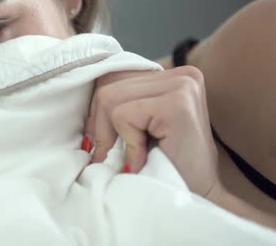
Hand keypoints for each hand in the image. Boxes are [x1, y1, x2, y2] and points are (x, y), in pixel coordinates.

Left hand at [84, 66, 219, 196]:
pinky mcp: (177, 103)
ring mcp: (183, 85)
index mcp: (175, 76)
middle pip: (108, 85)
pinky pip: (122, 115)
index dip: (98, 111)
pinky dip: (127, 142)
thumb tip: (78, 93)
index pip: (114, 76)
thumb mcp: (140, 127)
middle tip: (109, 155)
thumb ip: (120, 103)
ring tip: (132, 157)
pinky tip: (144, 158)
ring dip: (114, 136)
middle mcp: (183, 74)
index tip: (98, 141)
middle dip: (100, 125)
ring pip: (110, 98)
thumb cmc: (166, 167)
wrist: (198, 201)